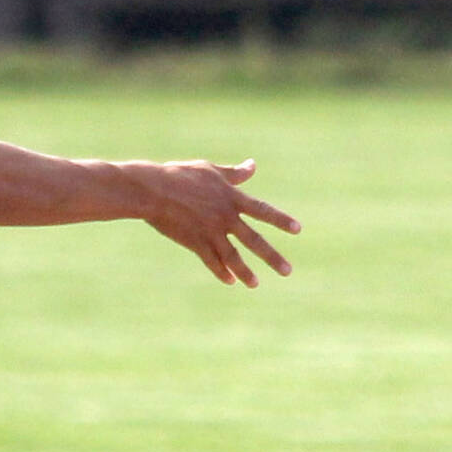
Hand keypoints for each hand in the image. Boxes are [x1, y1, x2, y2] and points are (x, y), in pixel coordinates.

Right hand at [137, 159, 299, 285]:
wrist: (153, 190)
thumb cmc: (180, 175)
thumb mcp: (210, 170)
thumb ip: (234, 174)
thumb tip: (252, 166)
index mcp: (231, 198)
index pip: (262, 211)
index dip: (281, 220)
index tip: (297, 230)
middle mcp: (225, 217)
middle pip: (254, 240)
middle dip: (272, 257)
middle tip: (288, 271)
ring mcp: (210, 232)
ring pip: (233, 257)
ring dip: (246, 272)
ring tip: (256, 284)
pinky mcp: (195, 243)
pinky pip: (211, 261)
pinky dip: (221, 272)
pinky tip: (230, 281)